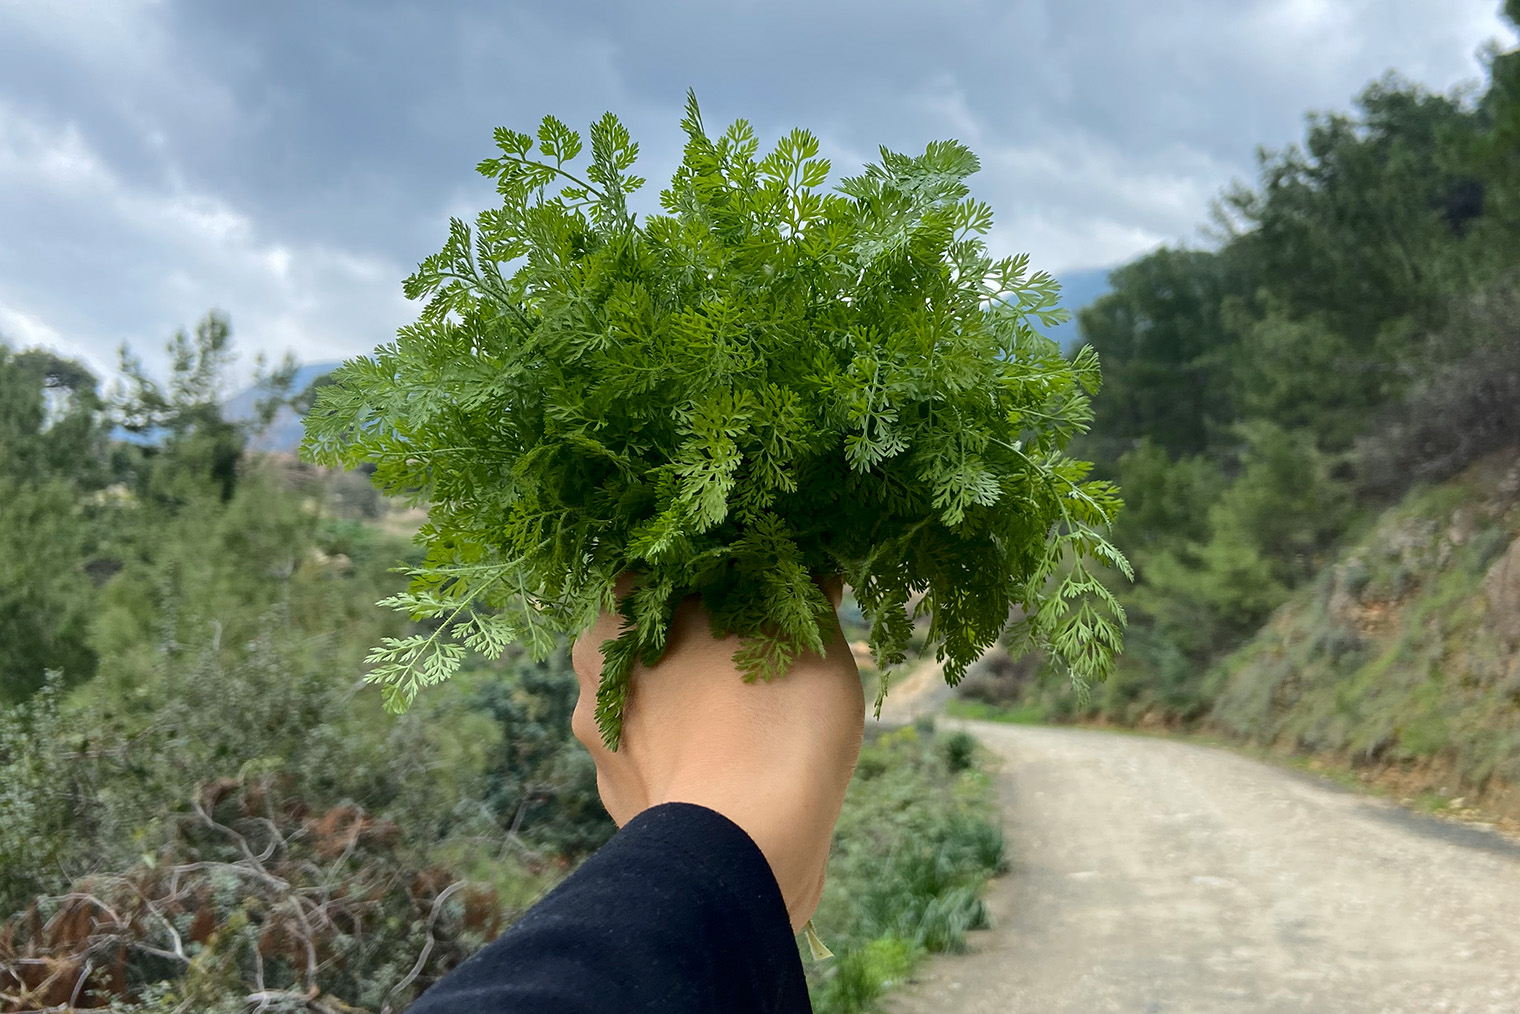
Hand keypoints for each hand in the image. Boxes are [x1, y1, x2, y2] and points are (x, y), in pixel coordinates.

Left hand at [570, 575, 865, 932]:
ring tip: (758, 711)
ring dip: (695, 700)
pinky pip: (662, 758)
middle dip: (701, 638)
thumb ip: (804, 593)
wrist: (743, 848)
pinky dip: (694, 753)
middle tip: (764, 642)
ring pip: (654, 701)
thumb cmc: (772, 716)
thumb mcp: (807, 634)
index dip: (714, 571)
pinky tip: (738, 759)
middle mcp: (591, 674)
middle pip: (652, 636)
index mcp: (618, 612)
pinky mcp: (623, 801)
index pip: (659, 568)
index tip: (759, 579)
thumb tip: (815, 572)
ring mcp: (601, 744)